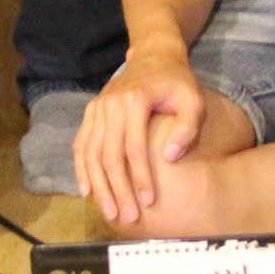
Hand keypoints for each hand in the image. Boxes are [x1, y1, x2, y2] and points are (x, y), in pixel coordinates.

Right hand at [74, 43, 205, 225]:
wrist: (154, 56)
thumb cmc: (178, 82)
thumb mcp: (193, 99)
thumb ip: (187, 128)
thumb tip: (169, 157)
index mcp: (135, 100)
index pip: (135, 147)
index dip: (141, 177)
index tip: (149, 202)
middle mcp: (110, 103)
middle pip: (109, 154)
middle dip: (118, 189)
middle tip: (127, 217)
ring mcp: (97, 107)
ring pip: (91, 153)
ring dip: (98, 186)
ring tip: (109, 212)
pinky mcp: (91, 112)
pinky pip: (81, 144)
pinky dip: (81, 169)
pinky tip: (87, 192)